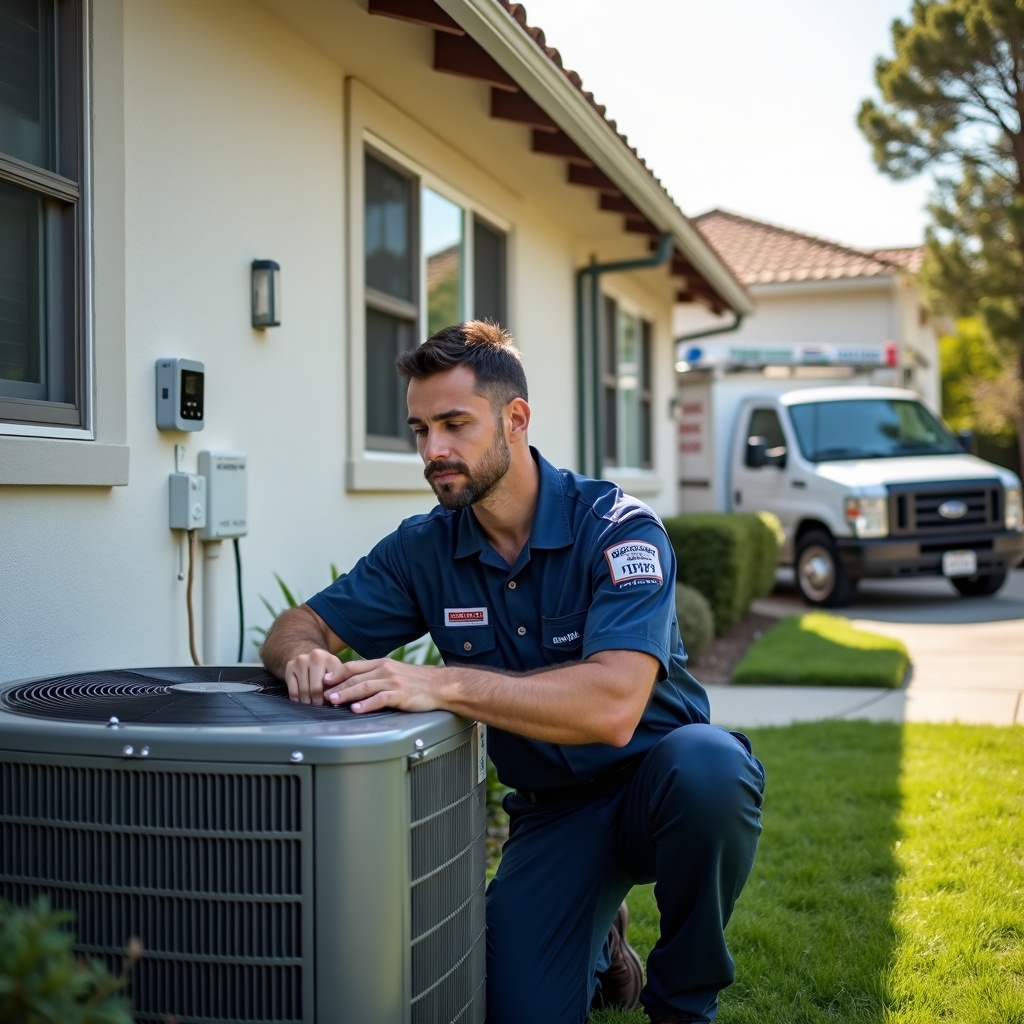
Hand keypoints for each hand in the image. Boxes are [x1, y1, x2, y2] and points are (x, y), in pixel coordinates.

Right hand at [283, 648, 344, 704]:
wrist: (306, 658)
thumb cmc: (324, 670)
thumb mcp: (334, 673)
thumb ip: (338, 685)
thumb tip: (336, 702)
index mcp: (330, 659)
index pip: (333, 682)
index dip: (332, 695)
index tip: (330, 702)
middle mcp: (316, 657)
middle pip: (316, 688)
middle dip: (317, 702)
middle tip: (318, 708)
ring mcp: (301, 661)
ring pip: (304, 690)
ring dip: (307, 702)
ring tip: (310, 706)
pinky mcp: (290, 667)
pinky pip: (293, 690)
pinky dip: (297, 700)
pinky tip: (300, 702)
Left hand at [323, 658, 442, 713]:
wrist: (440, 685)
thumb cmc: (418, 682)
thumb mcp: (395, 672)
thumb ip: (377, 675)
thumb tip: (357, 682)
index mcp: (383, 663)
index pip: (354, 666)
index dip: (337, 673)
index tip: (325, 680)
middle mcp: (386, 670)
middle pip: (356, 677)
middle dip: (337, 686)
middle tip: (323, 694)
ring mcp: (393, 682)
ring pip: (364, 687)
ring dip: (347, 694)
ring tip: (334, 701)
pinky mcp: (401, 694)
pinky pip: (380, 699)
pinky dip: (366, 704)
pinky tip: (356, 709)